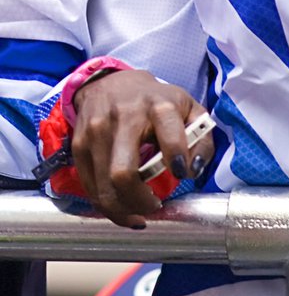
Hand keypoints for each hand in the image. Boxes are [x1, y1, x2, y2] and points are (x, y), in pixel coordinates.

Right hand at [70, 69, 213, 228]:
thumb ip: (201, 138)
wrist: (112, 84)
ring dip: (123, 209)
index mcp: (159, 106)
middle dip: (140, 200)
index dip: (178, 159)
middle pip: (124, 174)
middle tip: (154, 206)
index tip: (182, 174)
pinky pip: (90, 187)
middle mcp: (125, 117)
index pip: (170, 136)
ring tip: (139, 211)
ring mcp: (97, 131)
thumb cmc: (156, 101)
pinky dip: (107, 205)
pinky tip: (122, 206)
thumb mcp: (188, 108)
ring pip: (104, 186)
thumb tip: (194, 170)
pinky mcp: (79, 145)